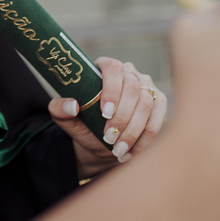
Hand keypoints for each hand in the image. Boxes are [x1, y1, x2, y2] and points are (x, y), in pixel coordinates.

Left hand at [50, 59, 167, 179]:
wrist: (102, 143)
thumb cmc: (84, 125)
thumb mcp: (66, 119)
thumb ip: (59, 110)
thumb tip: (72, 106)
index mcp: (104, 68)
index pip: (113, 68)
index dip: (111, 89)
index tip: (105, 113)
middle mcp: (129, 73)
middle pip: (132, 88)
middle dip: (121, 117)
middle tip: (108, 138)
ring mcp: (147, 86)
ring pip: (146, 104)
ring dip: (132, 130)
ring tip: (117, 149)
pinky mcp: (160, 103)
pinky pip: (158, 119)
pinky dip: (145, 139)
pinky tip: (131, 152)